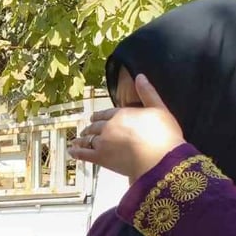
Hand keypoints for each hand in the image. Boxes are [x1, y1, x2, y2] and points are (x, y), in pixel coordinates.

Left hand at [68, 74, 185, 183]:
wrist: (160, 159)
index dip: (99, 116)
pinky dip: (76, 152)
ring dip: (81, 139)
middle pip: (95, 126)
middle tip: (85, 130)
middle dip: (89, 128)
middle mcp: (108, 127)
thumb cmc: (164, 134)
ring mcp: (102, 143)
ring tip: (77, 140)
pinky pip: (84, 154)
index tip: (94, 118)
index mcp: (121, 113)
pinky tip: (72, 152)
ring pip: (87, 139)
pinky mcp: (100, 159)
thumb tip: (140, 76)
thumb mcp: (159, 108)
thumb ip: (148, 92)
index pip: (105, 113)